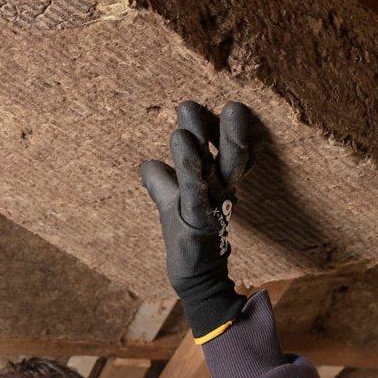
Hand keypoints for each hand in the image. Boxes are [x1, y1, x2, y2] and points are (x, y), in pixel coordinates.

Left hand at [139, 100, 254, 338]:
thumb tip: (148, 162)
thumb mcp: (172, 204)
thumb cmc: (187, 236)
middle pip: (228, 154)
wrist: (194, 277)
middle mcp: (221, 191)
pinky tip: (180, 142)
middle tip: (229, 100)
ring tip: (190, 108)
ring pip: (215, 166)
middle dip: (225, 127)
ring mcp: (212, 205)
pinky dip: (187, 165)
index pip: (228, 152)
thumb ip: (161, 182)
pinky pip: (193, 188)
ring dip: (207, 137)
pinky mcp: (197, 220)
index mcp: (219, 184)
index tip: (230, 104)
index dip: (227, 130)